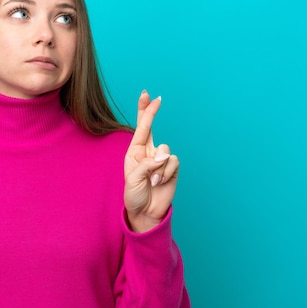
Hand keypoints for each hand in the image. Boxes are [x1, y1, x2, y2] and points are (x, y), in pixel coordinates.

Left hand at [124, 90, 178, 232]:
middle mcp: (148, 152)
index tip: (147, 95)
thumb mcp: (133, 178)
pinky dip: (166, 173)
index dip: (144, 111)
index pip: (140, 128)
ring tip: (151, 181)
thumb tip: (165, 155)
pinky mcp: (172, 168)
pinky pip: (173, 162)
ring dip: (158, 167)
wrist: (146, 212)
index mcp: (134, 152)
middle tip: (156, 98)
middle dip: (152, 111)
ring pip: (165, 150)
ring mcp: (161, 159)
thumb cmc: (134, 195)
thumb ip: (148, 164)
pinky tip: (160, 183)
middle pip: (152, 127)